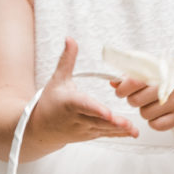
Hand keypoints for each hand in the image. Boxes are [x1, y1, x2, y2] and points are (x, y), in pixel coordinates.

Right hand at [22, 41, 141, 156]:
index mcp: (69, 103)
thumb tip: (70, 39)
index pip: (84, 105)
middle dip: (112, 122)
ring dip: (118, 130)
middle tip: (126, 123)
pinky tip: (131, 133)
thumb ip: (67, 60)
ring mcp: (83, 129)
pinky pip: (104, 134)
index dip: (96, 109)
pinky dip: (118, 134)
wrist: (39, 128)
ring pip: (102, 129)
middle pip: (96, 120)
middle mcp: (76, 118)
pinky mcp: (89, 135)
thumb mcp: (57, 79)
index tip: (107, 113)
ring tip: (133, 130)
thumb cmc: (49, 102)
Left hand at [114, 58, 173, 134]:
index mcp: (162, 70)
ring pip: (145, 114)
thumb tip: (114, 83)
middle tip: (142, 95)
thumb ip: (134, 73)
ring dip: (146, 110)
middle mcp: (170, 86)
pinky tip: (161, 112)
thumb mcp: (156, 66)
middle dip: (134, 99)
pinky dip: (154, 120)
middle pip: (135, 101)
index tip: (123, 90)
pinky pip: (156, 125)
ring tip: (156, 102)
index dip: (123, 89)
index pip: (132, 82)